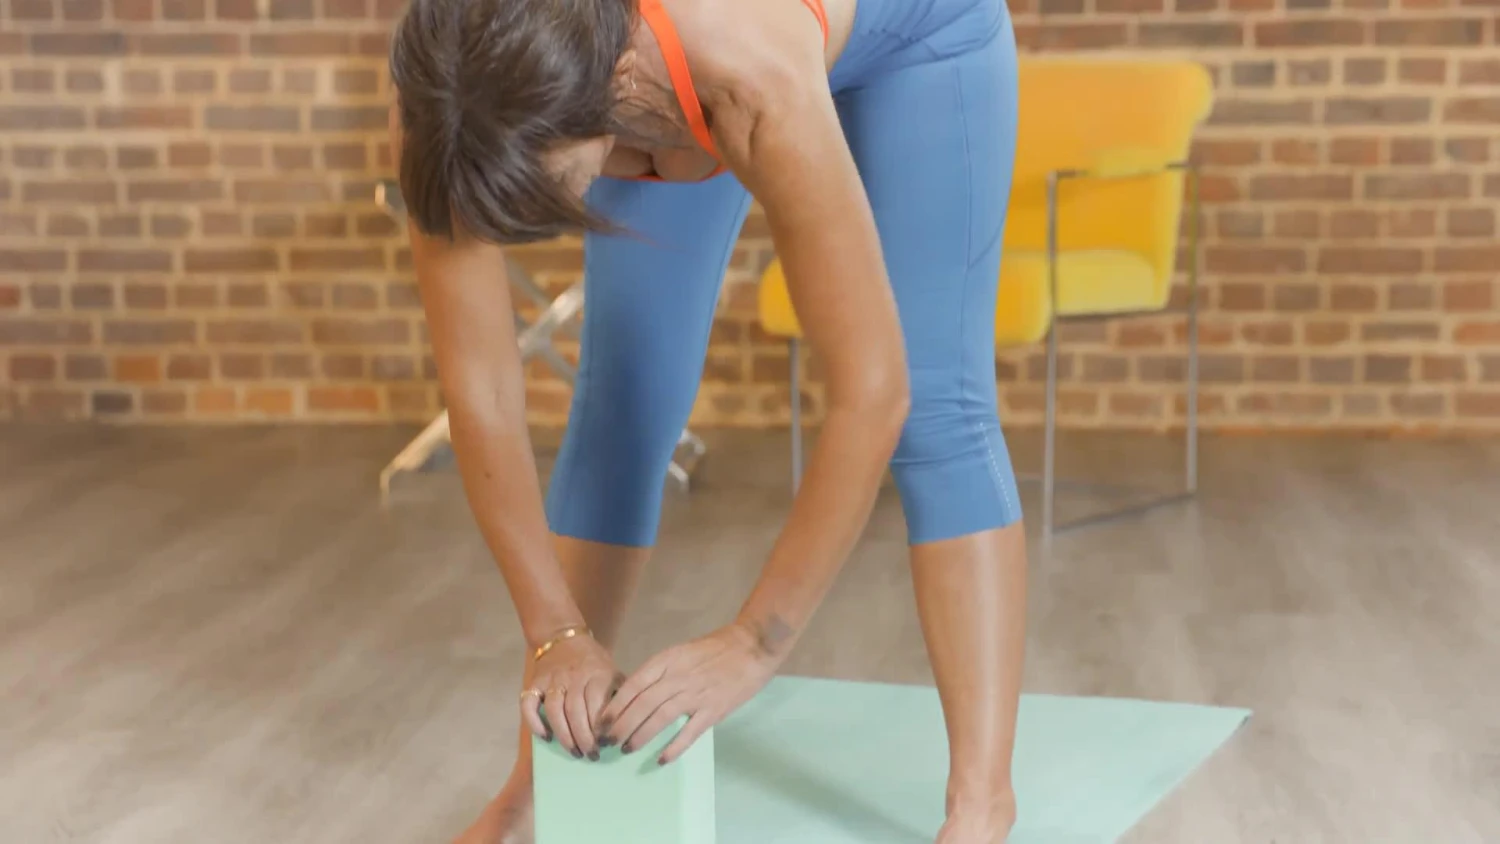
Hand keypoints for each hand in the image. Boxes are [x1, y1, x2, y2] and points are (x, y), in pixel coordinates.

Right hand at [521, 632, 620, 760]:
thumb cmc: (594, 662)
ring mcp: (551, 679)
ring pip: (555, 710)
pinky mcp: (534, 683)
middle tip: (590, 755)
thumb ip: (618, 694)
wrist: (563, 637)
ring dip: (564, 734)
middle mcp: (573, 676)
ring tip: (574, 751)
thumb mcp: (613, 671)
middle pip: (576, 710)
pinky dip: (535, 723)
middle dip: (584, 737)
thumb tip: (626, 727)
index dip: (601, 725)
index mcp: (597, 672)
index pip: (598, 701)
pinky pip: (529, 704)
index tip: (607, 744)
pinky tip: (546, 737)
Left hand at [598, 623, 780, 765]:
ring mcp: (696, 694)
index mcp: (667, 660)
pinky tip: (662, 759)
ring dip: (641, 735)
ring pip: (660, 717)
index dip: (615, 705)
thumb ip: (659, 672)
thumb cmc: (714, 649)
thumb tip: (635, 696)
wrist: (751, 646)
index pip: (634, 685)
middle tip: (608, 741)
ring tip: (627, 749)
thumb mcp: (680, 652)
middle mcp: (677, 677)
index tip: (601, 722)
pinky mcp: (714, 710)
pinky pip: (690, 731)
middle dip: (621, 725)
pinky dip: (675, 747)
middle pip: (642, 704)